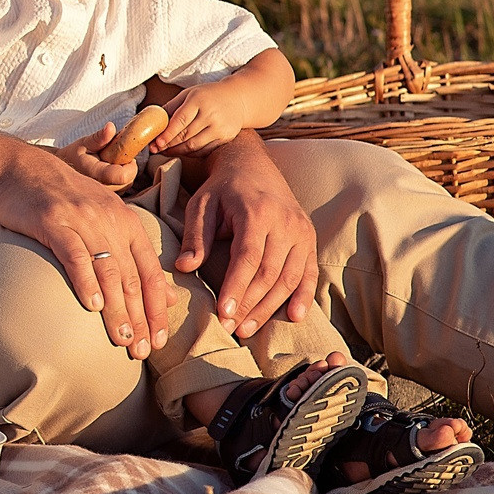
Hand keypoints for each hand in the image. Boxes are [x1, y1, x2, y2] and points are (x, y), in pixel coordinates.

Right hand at [0, 145, 174, 360]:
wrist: (17, 171)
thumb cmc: (61, 201)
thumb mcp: (104, 220)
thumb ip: (135, 257)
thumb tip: (165, 296)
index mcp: (127, 222)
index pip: (150, 273)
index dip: (156, 310)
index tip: (159, 341)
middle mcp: (110, 220)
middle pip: (131, 277)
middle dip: (139, 318)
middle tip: (142, 351)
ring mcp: (82, 220)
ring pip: (108, 271)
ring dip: (117, 309)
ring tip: (121, 339)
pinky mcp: (53, 221)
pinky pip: (74, 255)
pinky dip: (85, 281)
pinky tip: (92, 305)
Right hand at [52, 120, 145, 192]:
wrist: (62, 169)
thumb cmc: (74, 154)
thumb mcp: (85, 143)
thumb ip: (100, 137)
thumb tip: (111, 126)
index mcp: (96, 174)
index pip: (124, 176)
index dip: (130, 165)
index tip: (123, 155)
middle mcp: (101, 188)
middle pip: (128, 181)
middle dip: (127, 167)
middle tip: (115, 157)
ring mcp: (103, 194)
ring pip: (127, 185)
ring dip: (125, 173)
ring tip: (110, 163)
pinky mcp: (106, 197)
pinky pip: (122, 188)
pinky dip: (121, 179)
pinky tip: (110, 171)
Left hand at [156, 83, 246, 155]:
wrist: (237, 99)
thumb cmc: (207, 96)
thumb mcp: (188, 94)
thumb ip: (171, 107)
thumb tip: (153, 121)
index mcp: (199, 100)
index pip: (180, 120)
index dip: (167, 134)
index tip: (156, 143)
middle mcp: (211, 115)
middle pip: (186, 135)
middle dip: (168, 144)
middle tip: (155, 149)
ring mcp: (220, 128)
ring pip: (194, 145)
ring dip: (177, 151)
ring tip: (165, 151)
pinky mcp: (226, 138)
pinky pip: (204, 150)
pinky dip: (190, 153)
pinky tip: (181, 151)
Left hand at [174, 132, 318, 337]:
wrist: (252, 164)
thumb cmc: (222, 188)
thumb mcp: (201, 205)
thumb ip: (195, 237)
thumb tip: (184, 268)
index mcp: (257, 213)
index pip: (248, 258)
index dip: (237, 288)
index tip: (223, 313)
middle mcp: (285, 223)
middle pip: (270, 273)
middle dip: (250, 304)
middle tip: (231, 328)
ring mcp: (301, 231)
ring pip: (290, 278)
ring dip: (270, 307)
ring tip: (248, 329)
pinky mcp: (309, 238)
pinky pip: (309, 272)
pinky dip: (303, 296)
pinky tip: (294, 317)